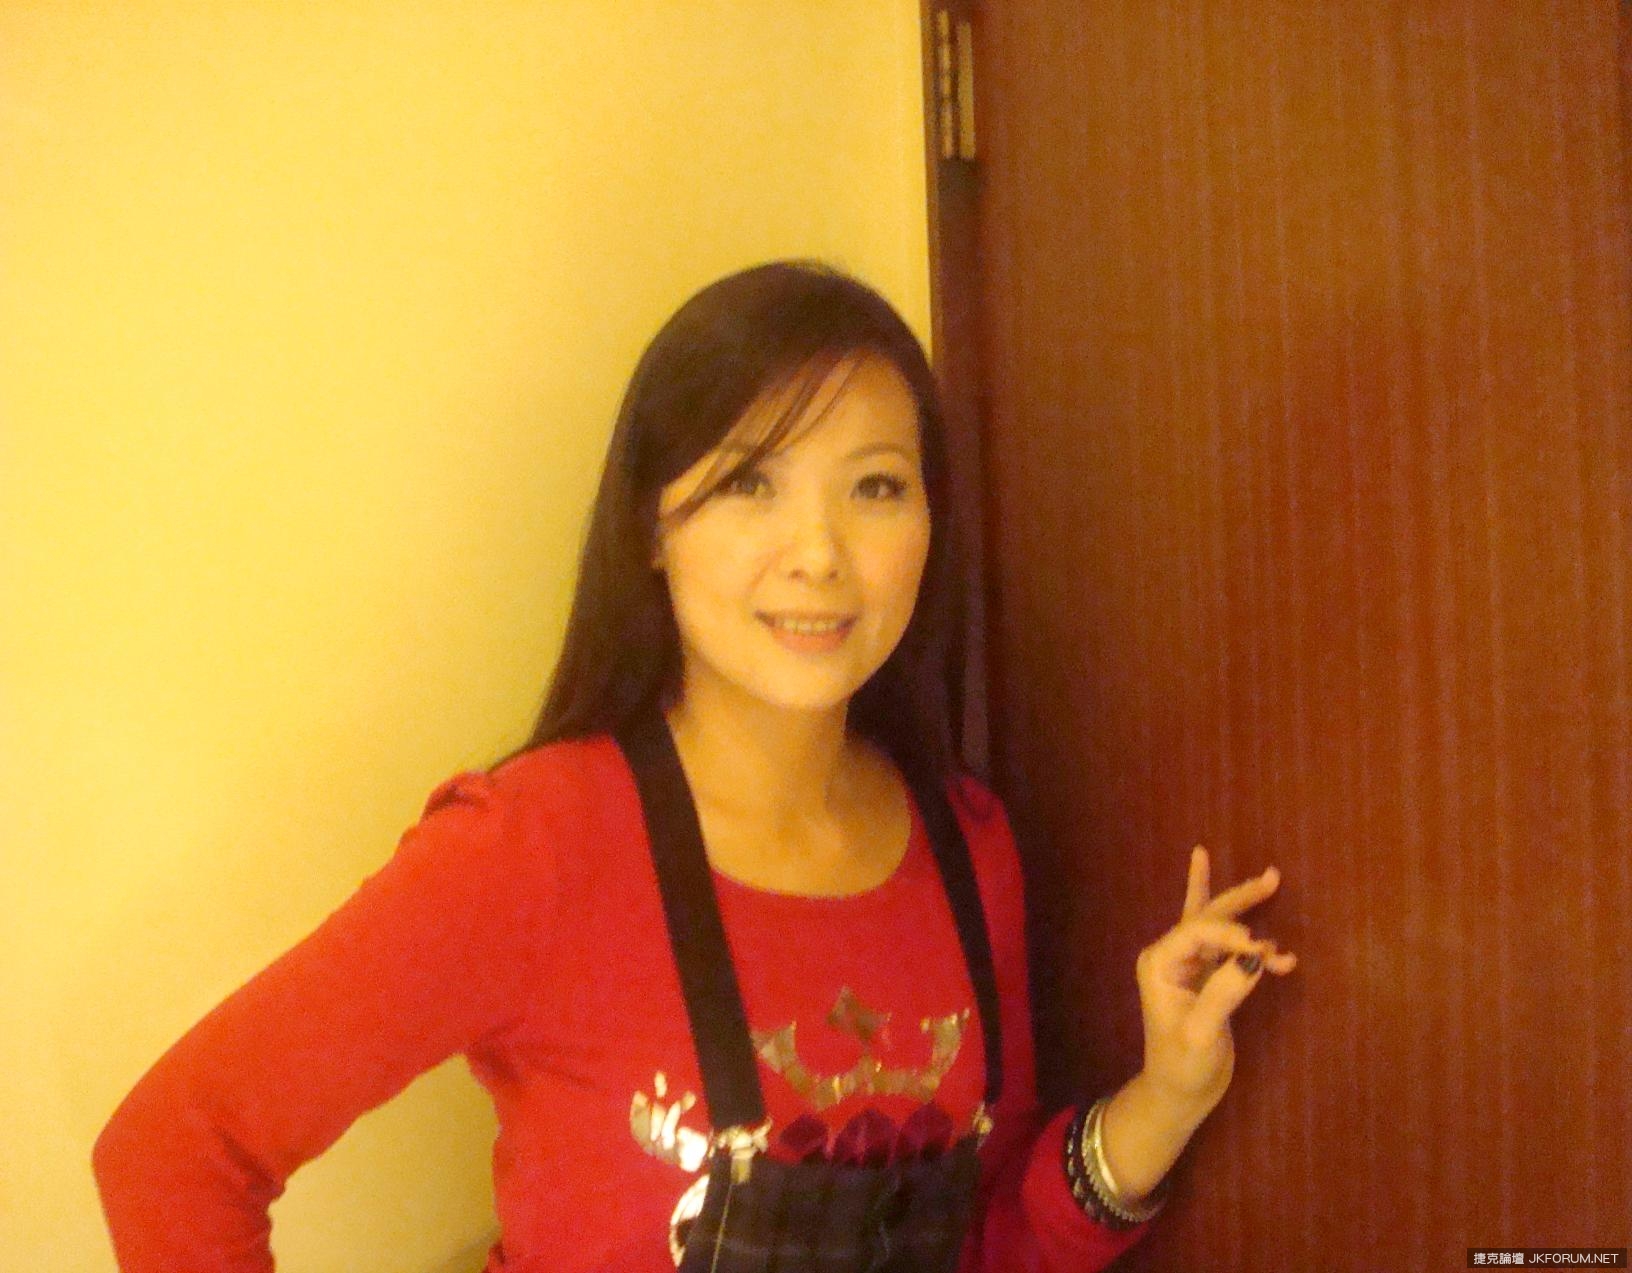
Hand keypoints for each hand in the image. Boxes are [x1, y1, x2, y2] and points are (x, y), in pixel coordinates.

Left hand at [1133, 846, 1296, 1114]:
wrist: (1179, 1093)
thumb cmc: (1182, 1065)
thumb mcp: (1201, 1032)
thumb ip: (1223, 993)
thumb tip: (1255, 958)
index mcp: (1159, 963)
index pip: (1197, 931)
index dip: (1232, 934)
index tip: (1264, 951)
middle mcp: (1171, 957)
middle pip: (1207, 915)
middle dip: (1238, 896)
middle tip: (1271, 876)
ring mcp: (1189, 966)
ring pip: (1218, 926)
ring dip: (1246, 909)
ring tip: (1272, 880)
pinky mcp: (1207, 978)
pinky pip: (1228, 949)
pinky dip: (1252, 947)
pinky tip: (1278, 948)